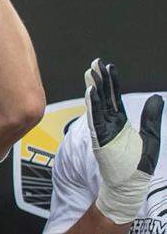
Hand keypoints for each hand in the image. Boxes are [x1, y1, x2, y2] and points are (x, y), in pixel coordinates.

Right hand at [84, 59, 162, 224]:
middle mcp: (109, 124)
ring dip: (94, 88)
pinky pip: (95, 118)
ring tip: (91, 72)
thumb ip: (152, 118)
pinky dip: (93, 104)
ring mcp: (103, 130)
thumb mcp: (151, 138)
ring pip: (98, 104)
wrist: (130, 185)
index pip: (114, 98)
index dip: (112, 82)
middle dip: (100, 80)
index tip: (108, 67)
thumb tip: (157, 98)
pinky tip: (91, 92)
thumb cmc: (138, 166)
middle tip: (95, 63)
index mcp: (120, 123)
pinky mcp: (100, 137)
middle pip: (104, 97)